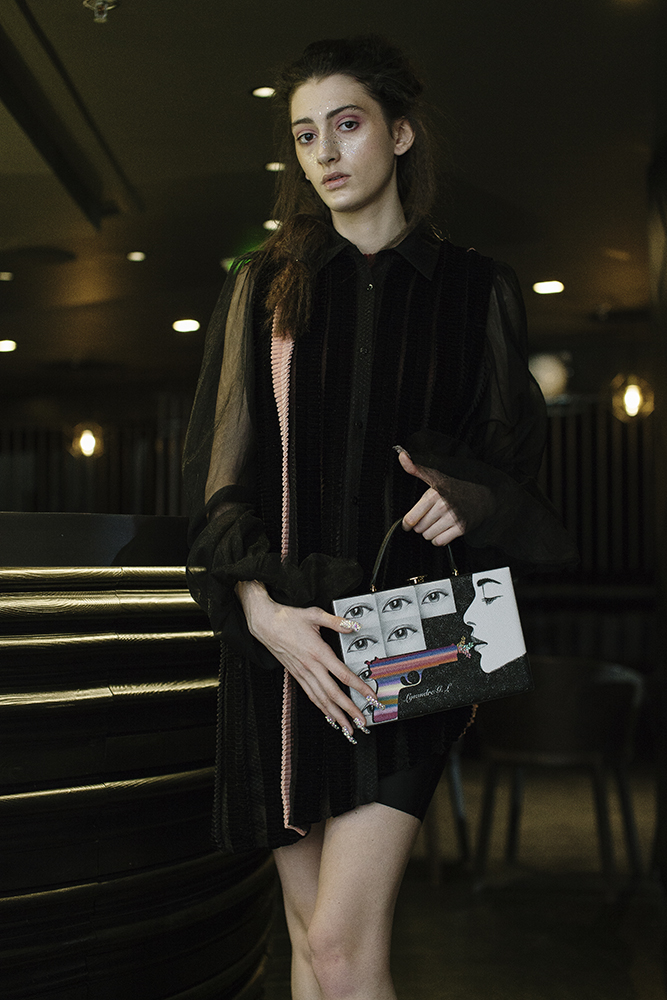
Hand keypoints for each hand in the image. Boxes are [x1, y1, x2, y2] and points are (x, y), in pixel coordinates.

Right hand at [236, 580, 379, 741]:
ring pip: (321, 699)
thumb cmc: (287, 619)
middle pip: (333, 693)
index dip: (358, 687)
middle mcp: (311, 666)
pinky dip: (321, 708)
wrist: (265, 624)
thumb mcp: (314, 614)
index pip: (342, 674)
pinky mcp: (296, 675)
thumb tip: (353, 625)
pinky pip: (311, 695)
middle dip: (349, 709)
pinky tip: (328, 715)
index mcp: (318, 652)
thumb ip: (336, 621)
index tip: (369, 696)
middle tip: (361, 721)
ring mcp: (302, 673)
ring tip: (347, 727)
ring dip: (335, 714)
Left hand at [397, 447, 464, 546]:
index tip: (408, 523)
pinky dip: (439, 539)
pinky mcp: (461, 528)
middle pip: (419, 529)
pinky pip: (440, 542)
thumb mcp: (435, 476)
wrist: (481, 497)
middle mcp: (443, 505)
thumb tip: (401, 455)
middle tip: (429, 518)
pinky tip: (443, 529)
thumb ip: (415, 469)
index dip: (407, 523)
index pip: (411, 519)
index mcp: (434, 493)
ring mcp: (453, 518)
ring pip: (428, 536)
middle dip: (421, 525)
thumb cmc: (454, 488)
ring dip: (430, 532)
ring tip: (437, 523)